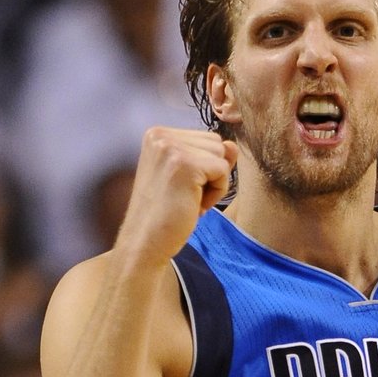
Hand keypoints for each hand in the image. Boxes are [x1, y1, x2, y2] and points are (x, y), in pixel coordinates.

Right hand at [115, 127, 236, 264]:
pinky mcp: (185, 165)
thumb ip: (210, 156)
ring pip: (222, 156)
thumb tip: (232, 145)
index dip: (203, 168)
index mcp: (157, 134)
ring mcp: (171, 148)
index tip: (180, 188)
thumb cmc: (166, 213)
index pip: (206, 139)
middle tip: (184, 196)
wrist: (145, 242)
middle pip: (216, 144)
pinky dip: (215, 194)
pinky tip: (193, 206)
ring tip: (187, 200)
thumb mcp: (189, 178)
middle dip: (210, 173)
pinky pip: (223, 171)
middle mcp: (161, 136)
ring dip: (213, 183)